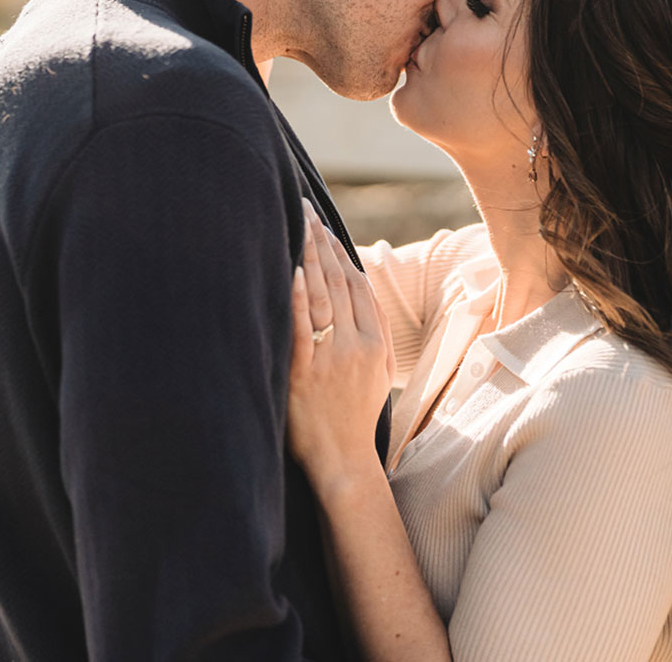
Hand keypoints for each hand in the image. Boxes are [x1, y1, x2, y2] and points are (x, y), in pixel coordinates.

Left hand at [286, 203, 394, 490]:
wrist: (343, 461)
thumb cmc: (354, 416)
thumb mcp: (380, 373)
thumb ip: (376, 333)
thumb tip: (363, 293)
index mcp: (376, 344)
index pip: (358, 286)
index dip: (341, 253)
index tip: (324, 227)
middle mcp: (357, 346)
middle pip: (340, 282)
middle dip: (321, 242)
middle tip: (302, 210)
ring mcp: (331, 359)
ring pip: (323, 297)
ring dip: (310, 256)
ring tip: (296, 224)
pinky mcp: (304, 374)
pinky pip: (301, 329)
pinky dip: (298, 297)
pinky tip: (291, 270)